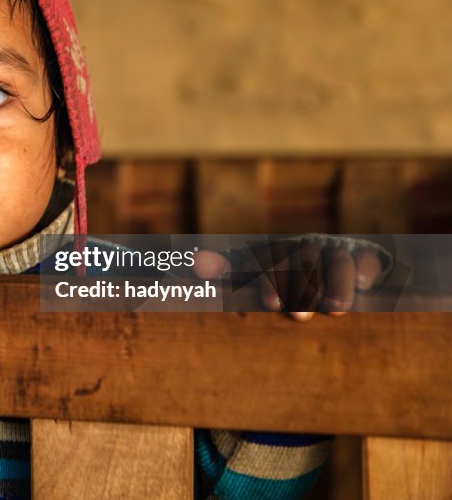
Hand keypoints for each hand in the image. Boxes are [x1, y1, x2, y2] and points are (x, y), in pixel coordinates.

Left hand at [192, 240, 384, 320]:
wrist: (325, 255)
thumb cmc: (279, 271)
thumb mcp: (252, 268)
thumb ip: (226, 266)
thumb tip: (195, 262)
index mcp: (277, 251)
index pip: (271, 261)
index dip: (271, 281)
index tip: (271, 305)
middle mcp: (305, 247)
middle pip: (305, 262)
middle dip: (304, 287)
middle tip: (301, 315)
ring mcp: (334, 250)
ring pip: (337, 261)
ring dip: (336, 283)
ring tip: (335, 310)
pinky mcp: (362, 256)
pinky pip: (366, 257)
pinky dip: (365, 267)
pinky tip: (366, 285)